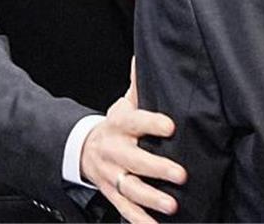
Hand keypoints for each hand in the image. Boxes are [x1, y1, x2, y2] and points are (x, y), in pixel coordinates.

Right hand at [80, 59, 186, 222]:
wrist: (82, 149)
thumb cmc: (113, 126)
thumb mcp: (122, 105)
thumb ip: (137, 86)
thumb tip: (144, 57)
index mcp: (118, 126)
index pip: (134, 122)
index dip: (151, 124)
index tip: (171, 126)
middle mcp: (114, 151)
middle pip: (134, 161)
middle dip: (157, 168)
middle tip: (181, 174)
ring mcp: (111, 175)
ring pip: (130, 188)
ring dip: (151, 199)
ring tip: (172, 205)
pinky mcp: (111, 193)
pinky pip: (124, 210)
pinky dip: (139, 221)